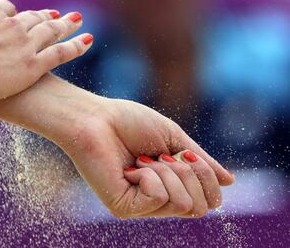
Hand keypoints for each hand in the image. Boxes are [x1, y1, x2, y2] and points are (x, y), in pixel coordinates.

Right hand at [0, 0, 92, 101]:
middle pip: (34, 18)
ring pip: (51, 31)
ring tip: (77, 19)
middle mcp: (11, 25)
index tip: (16, 19)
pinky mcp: (33, 65)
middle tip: (58, 15)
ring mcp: (24, 45)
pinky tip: (88, 40)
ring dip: (65, 24)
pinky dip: (76, 45)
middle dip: (46, 16)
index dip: (13, 15)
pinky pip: (60, 52)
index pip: (6, 10)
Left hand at [55, 98, 233, 218]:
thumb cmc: (130, 123)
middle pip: (201, 207)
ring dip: (167, 171)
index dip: (207, 176)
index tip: (184, 153)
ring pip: (183, 202)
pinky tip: (130, 167)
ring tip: (141, 159)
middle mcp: (158, 200)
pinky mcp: (124, 208)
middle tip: (161, 155)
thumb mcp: (174, 139)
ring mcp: (141, 206)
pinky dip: (149, 175)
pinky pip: (158, 197)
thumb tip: (230, 182)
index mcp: (171, 185)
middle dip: (189, 173)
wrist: (95, 117)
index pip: (209, 200)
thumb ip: (201, 162)